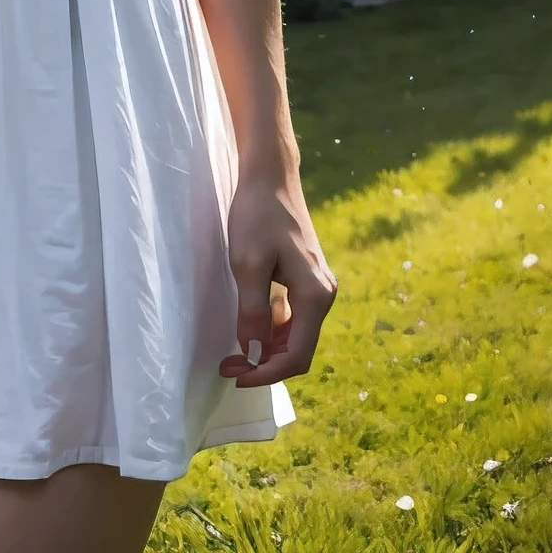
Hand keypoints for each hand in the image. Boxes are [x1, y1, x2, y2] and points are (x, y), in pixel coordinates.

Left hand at [219, 166, 336, 388]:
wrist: (269, 176)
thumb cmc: (257, 216)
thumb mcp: (248, 264)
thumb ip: (252, 311)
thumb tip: (254, 352)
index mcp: (315, 296)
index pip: (297, 355)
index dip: (267, 373)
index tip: (236, 376)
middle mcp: (323, 295)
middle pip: (298, 349)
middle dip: (265, 364)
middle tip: (228, 365)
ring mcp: (316, 286)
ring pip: (295, 334)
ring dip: (267, 348)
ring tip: (233, 351)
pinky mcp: (304, 277)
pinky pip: (292, 316)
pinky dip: (271, 328)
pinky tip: (248, 324)